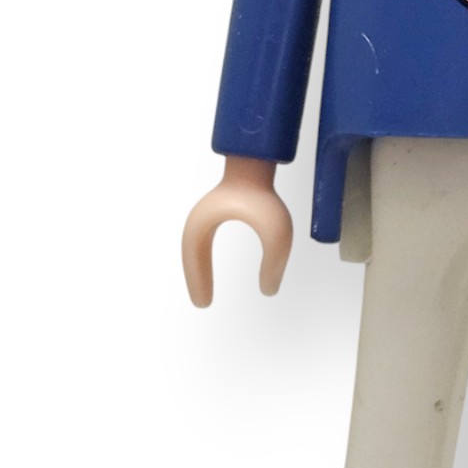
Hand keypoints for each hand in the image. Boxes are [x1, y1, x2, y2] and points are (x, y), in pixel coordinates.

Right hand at [181, 156, 292, 305]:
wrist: (259, 163)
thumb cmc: (263, 196)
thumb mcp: (275, 236)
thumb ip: (274, 264)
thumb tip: (269, 290)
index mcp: (203, 224)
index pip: (193, 258)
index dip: (197, 281)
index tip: (204, 303)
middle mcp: (201, 219)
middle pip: (191, 255)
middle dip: (196, 278)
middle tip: (203, 303)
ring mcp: (209, 212)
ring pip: (197, 247)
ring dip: (200, 269)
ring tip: (206, 292)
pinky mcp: (220, 209)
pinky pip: (207, 239)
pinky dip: (206, 257)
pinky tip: (216, 268)